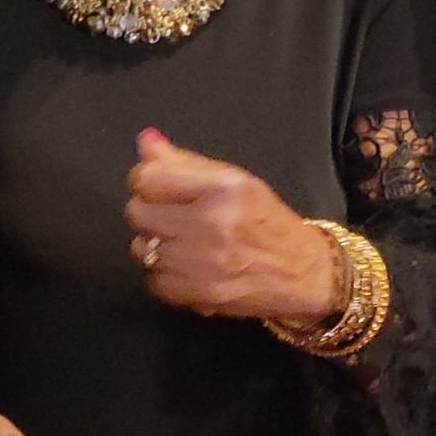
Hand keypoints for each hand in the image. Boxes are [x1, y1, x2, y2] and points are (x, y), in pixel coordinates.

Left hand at [125, 128, 342, 322]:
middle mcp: (210, 225)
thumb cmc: (266, 219)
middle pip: (138, 212)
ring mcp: (200, 265)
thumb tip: (144, 140)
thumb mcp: (234, 179)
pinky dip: (163, 271)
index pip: (149, 177)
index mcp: (223, 189)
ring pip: (140, 247)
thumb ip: (185, 161)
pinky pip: (151, 278)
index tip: (157, 183)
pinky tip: (186, 263)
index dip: (146, 178)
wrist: (298, 272)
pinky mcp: (194, 295)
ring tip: (182, 238)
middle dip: (150, 209)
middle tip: (174, 212)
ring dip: (155, 241)